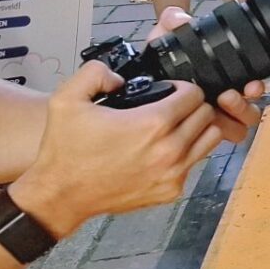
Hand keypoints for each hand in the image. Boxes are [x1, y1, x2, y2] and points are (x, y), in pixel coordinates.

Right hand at [11, 62, 225, 239]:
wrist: (60, 195)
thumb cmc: (65, 149)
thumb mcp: (67, 98)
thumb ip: (96, 73)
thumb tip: (120, 77)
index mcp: (153, 124)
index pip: (194, 95)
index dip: (183, 87)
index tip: (170, 90)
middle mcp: (170, 150)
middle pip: (207, 116)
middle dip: (193, 106)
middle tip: (173, 107)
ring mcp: (174, 173)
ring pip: (210, 140)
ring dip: (197, 129)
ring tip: (174, 127)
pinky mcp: (171, 191)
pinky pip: (194, 165)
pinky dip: (186, 154)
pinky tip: (163, 150)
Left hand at [145, 9, 262, 142]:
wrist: (139, 90)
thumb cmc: (157, 67)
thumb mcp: (163, 40)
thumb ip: (171, 22)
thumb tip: (181, 19)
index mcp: (222, 75)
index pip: (251, 80)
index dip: (256, 83)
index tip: (250, 84)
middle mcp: (226, 96)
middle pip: (252, 105)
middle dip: (244, 103)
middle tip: (228, 96)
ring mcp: (219, 117)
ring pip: (244, 123)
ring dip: (237, 114)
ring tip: (221, 106)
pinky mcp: (208, 132)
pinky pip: (229, 136)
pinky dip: (224, 131)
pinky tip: (209, 124)